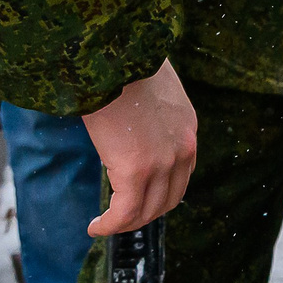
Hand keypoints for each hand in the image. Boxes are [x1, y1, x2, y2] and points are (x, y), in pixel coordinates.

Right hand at [81, 60, 198, 235]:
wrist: (114, 55)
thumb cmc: (122, 63)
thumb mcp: (152, 87)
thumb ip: (151, 111)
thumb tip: (132, 122)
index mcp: (187, 128)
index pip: (181, 174)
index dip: (158, 192)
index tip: (137, 198)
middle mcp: (182, 148)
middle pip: (168, 199)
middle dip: (143, 213)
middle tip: (117, 217)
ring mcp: (163, 162)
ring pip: (146, 211)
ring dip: (124, 223)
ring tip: (104, 224)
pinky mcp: (137, 171)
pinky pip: (125, 213)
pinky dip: (110, 226)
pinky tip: (95, 226)